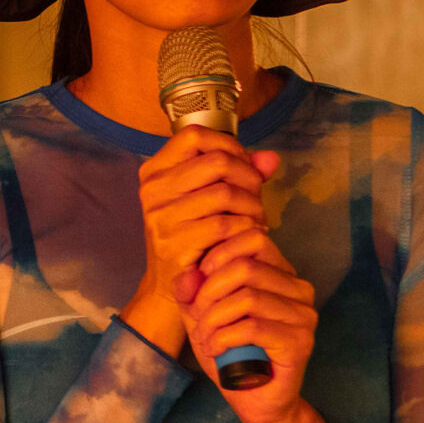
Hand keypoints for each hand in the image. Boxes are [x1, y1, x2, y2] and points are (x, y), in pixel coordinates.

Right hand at [122, 126, 284, 360]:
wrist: (170, 287)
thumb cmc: (194, 236)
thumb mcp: (210, 198)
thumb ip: (241, 173)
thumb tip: (271, 159)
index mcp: (155, 170)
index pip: (194, 135)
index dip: (229, 145)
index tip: (243, 166)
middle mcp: (152, 189)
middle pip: (217, 161)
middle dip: (248, 178)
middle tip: (256, 198)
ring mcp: (160, 216)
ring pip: (225, 193)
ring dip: (252, 206)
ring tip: (256, 219)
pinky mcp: (174, 243)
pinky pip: (225, 224)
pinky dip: (246, 228)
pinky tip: (249, 235)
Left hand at [183, 226, 318, 422]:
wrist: (256, 401)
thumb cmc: (231, 353)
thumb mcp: (201, 316)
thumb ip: (191, 291)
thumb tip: (188, 272)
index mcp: (280, 273)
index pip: (252, 238)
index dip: (217, 255)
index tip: (198, 284)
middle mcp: (298, 288)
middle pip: (245, 266)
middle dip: (209, 291)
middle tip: (198, 317)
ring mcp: (304, 315)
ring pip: (247, 297)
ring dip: (214, 319)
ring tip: (205, 338)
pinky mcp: (300, 341)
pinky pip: (253, 327)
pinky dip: (224, 337)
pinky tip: (216, 350)